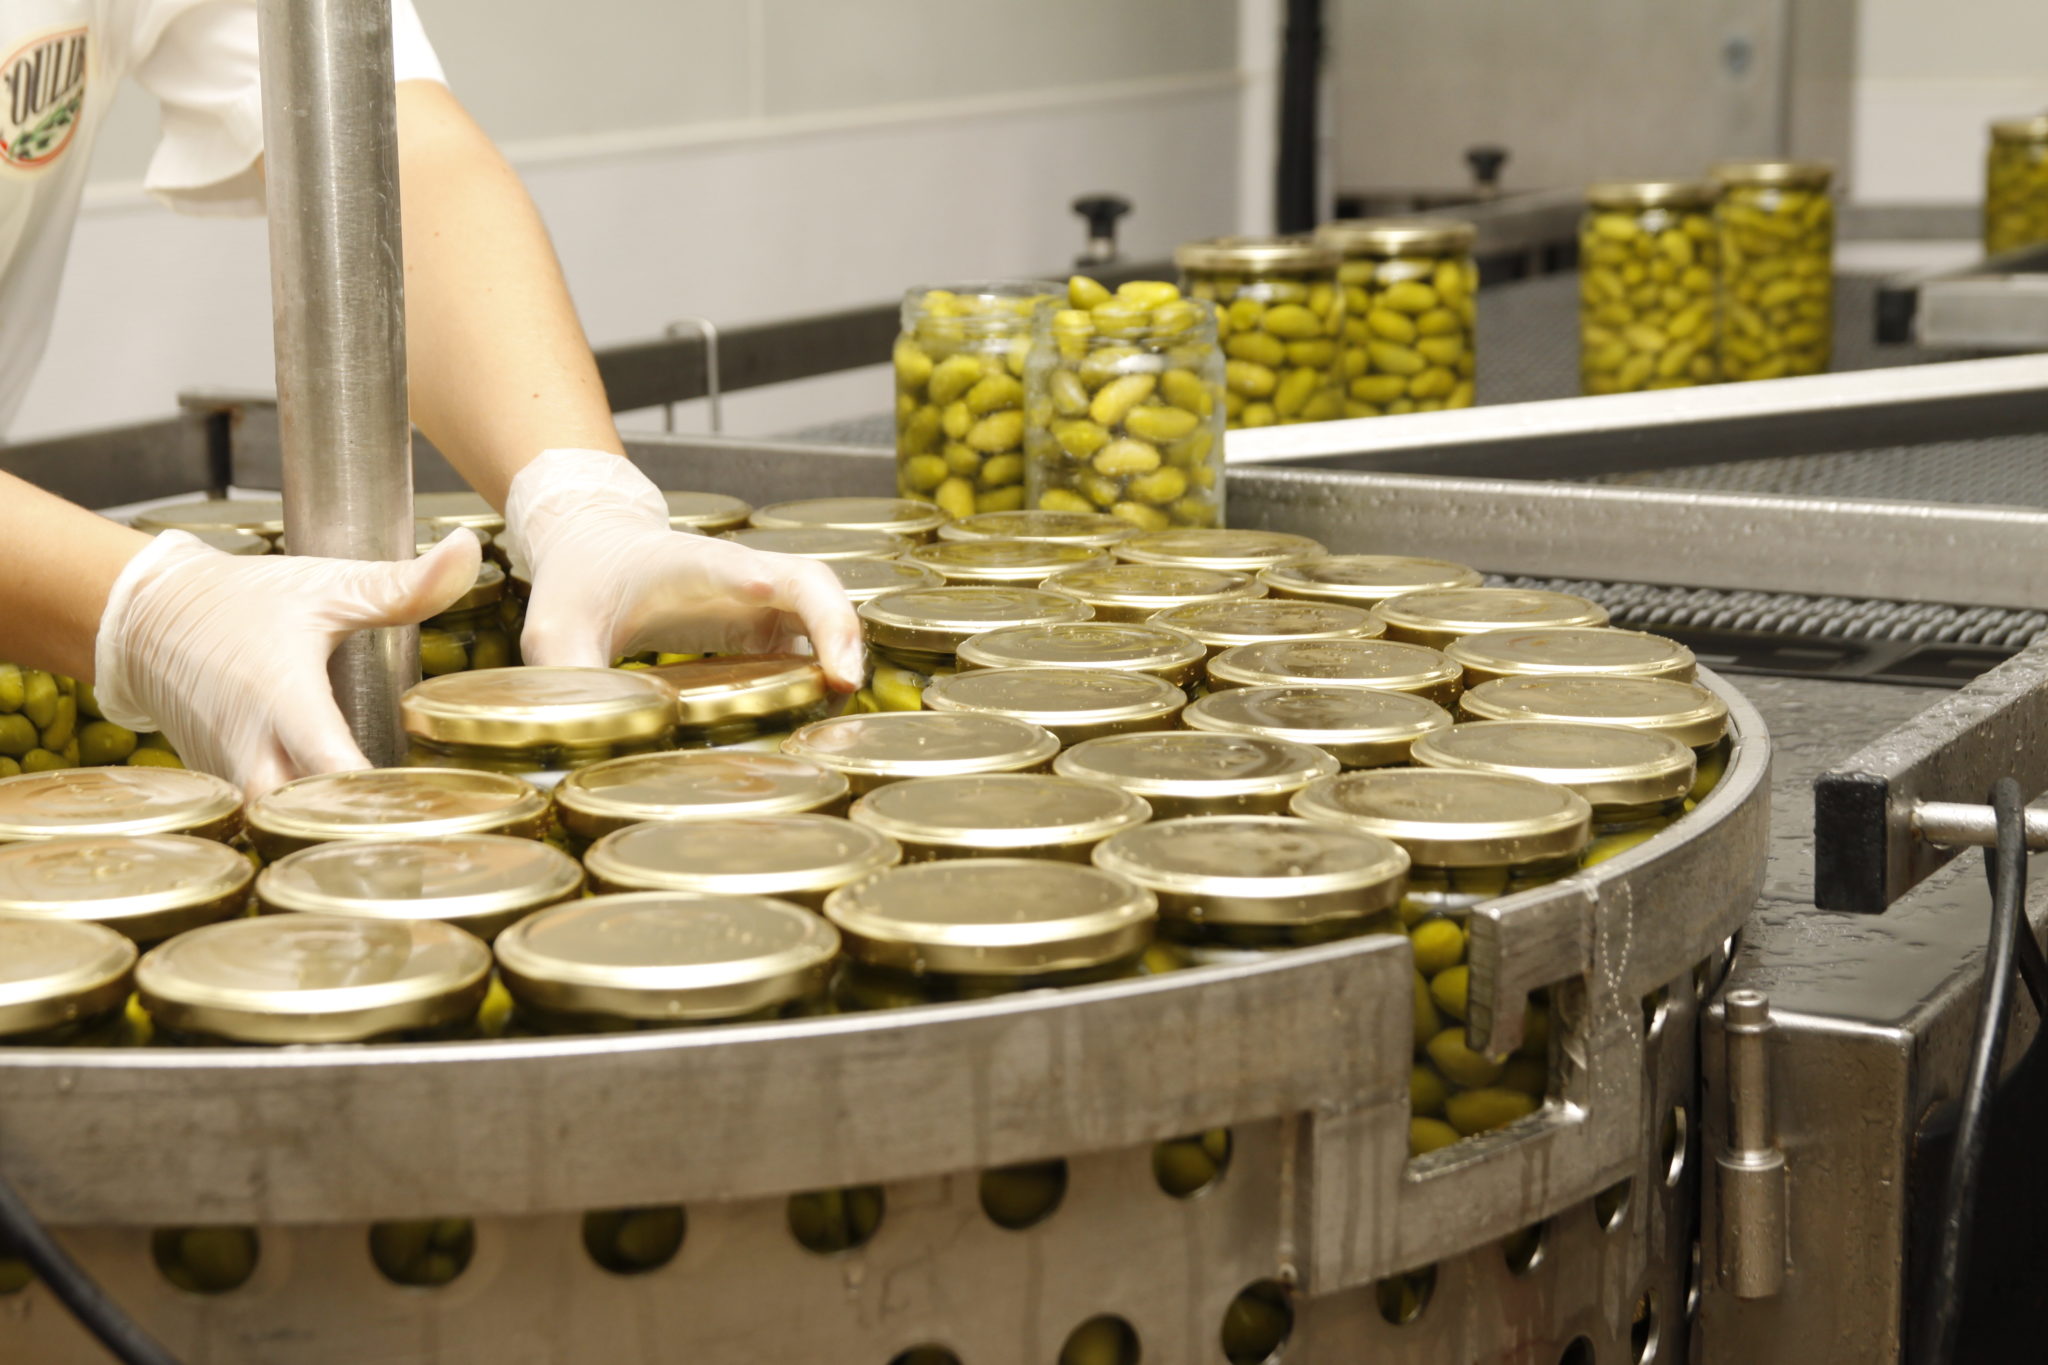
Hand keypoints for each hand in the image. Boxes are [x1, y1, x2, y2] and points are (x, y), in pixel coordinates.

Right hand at [93, 529, 483, 796]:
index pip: (331, 767)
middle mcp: (249, 748)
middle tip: (419, 828)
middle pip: (303, 819)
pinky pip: (262, 819)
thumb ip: (404, 585)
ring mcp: (228, 773)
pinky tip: (350, 825)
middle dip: (355, 830)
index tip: (427, 806)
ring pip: (279, 827)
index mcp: (282, 699)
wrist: (149, 615)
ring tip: (394, 832)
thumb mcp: (328, 586)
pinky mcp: (220, 784)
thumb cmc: (241, 601)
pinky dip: (301, 826)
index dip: (378, 796)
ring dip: (328, 833)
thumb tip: (469, 550)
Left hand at [504, 449, 862, 685]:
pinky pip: (814, 642)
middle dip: (834, 624)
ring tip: (842, 701)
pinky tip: (825, 711)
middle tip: (843, 679)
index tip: (761, 589)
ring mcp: (762, 597)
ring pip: (824, 610)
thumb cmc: (584, 583)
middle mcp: (739, 574)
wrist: (601, 549)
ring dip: (843, 650)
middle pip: (808, 582)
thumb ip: (566, 675)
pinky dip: (829, 671)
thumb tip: (566, 748)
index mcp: (683, 564)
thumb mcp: (556, 629)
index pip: (723, 565)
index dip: (746, 579)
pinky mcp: (768, 625)